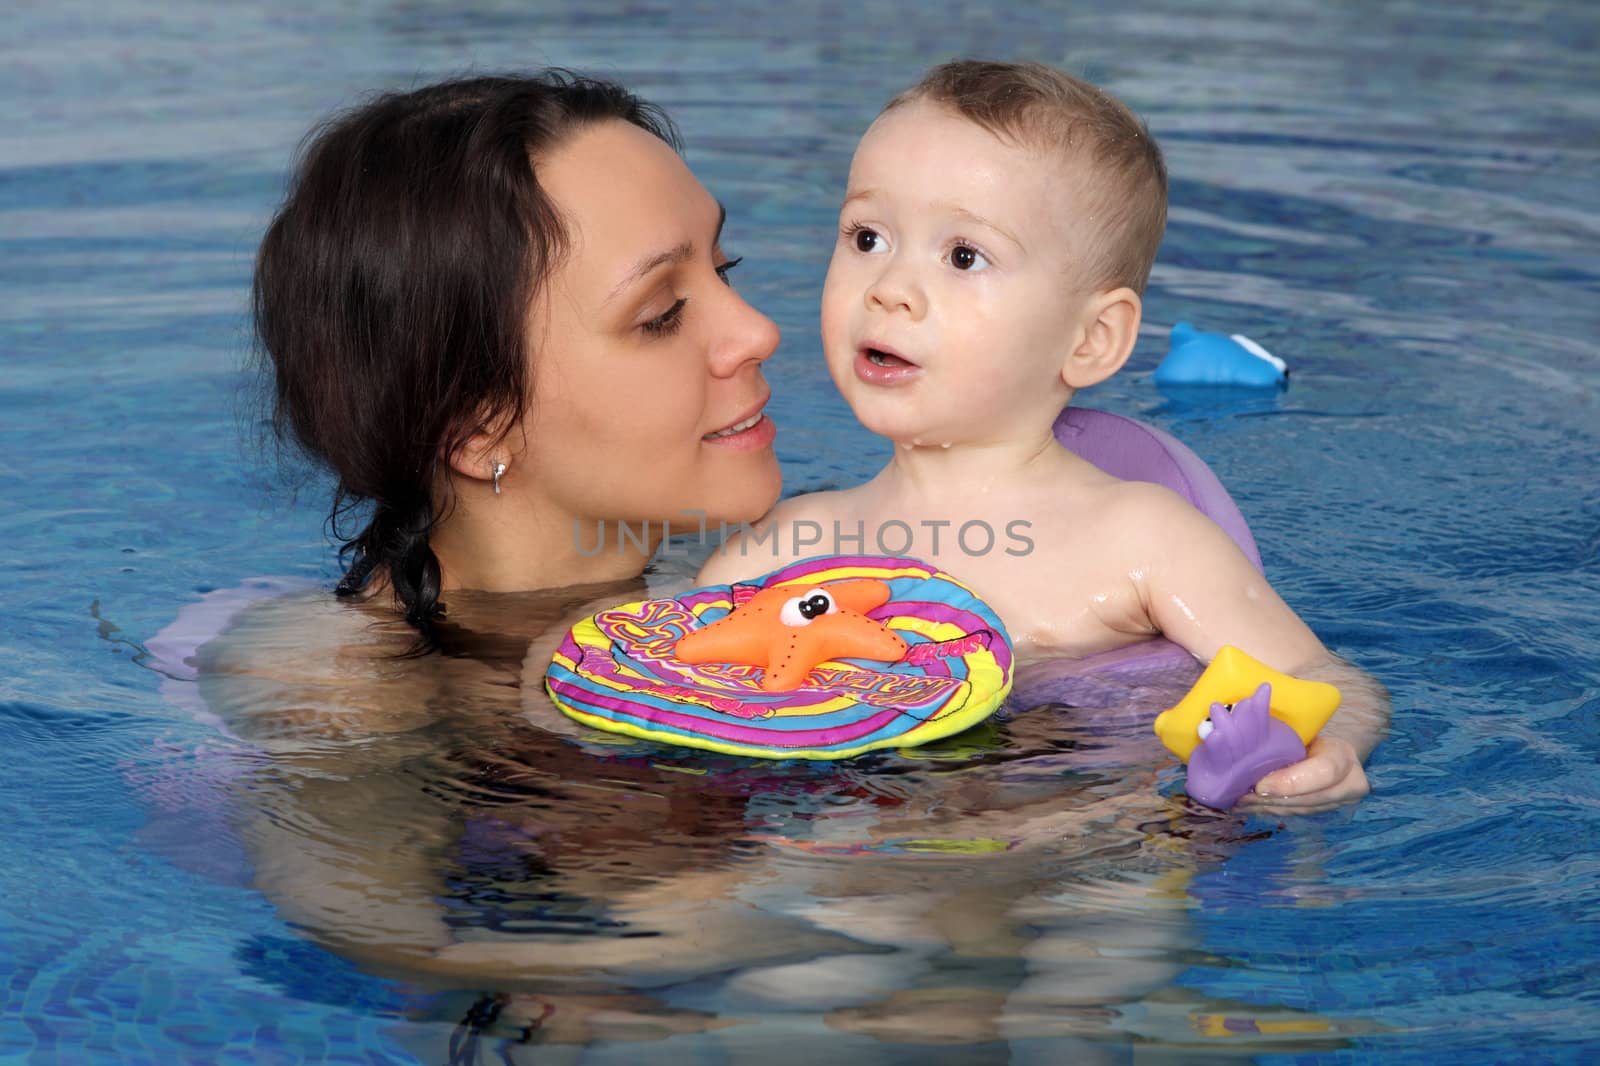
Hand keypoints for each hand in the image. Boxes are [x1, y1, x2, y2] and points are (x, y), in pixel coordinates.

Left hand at [1238, 734, 1368, 813]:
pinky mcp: (1324, 812)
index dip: (1291, 782)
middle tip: (1242, 798)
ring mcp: (1338, 803)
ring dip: (1267, 808)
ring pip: (1300, 810)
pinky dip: (1269, 810)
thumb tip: (1246, 727)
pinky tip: (1248, 807)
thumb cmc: (1309, 734)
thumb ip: (1282, 735)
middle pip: (1310, 799)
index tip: (1260, 785)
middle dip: (1273, 800)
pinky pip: (1294, 814)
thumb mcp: (1302, 729)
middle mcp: (1348, 784)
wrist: (1328, 750)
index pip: (1324, 772)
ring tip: (1240, 803)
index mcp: (1343, 755)